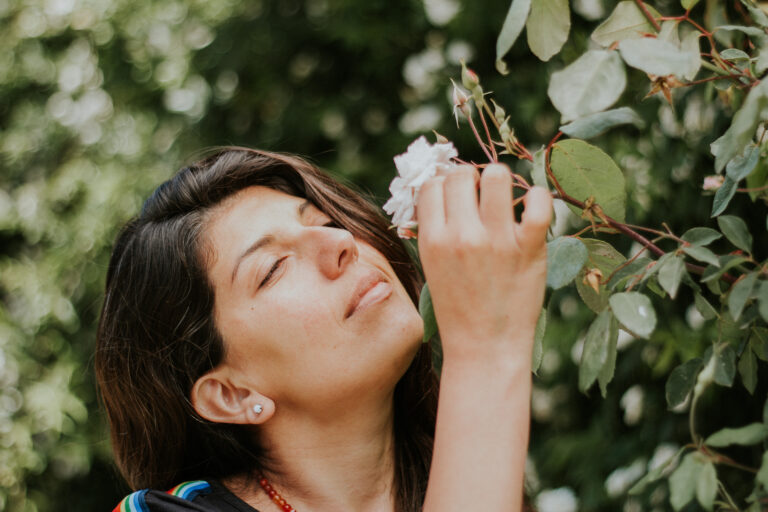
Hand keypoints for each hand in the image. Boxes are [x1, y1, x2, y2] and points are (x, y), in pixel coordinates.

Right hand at [416, 163, 552, 364]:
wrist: (485, 347)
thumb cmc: (458, 307)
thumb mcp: (432, 268)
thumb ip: (434, 230)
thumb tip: (440, 191)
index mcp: (432, 240)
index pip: (431, 184)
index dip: (444, 184)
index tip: (456, 195)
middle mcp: (461, 236)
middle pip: (461, 175)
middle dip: (471, 179)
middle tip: (481, 197)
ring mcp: (496, 241)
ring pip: (496, 176)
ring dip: (500, 181)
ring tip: (505, 199)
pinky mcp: (529, 249)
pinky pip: (538, 204)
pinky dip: (539, 197)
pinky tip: (534, 206)